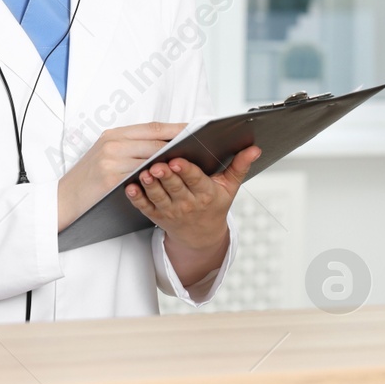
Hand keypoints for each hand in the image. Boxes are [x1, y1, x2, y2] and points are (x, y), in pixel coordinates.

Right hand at [57, 121, 188, 232]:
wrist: (62, 199)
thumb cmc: (88, 180)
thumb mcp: (106, 156)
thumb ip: (130, 148)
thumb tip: (164, 147)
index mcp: (113, 135)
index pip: (152, 128)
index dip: (177, 129)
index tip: (197, 130)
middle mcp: (112, 144)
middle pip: (156, 142)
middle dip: (180, 145)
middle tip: (203, 149)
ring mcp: (110, 161)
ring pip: (152, 159)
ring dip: (172, 162)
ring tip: (193, 165)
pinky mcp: (110, 180)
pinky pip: (142, 178)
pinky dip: (158, 178)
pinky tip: (172, 182)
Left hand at [124, 145, 260, 250]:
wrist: (201, 234)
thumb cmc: (214, 204)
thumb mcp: (230, 187)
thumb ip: (240, 165)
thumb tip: (254, 148)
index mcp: (206, 193)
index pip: (196, 180)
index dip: (186, 171)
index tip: (177, 161)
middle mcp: (188, 203)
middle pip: (174, 188)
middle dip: (166, 177)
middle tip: (157, 164)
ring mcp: (170, 211)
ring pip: (158, 197)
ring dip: (149, 186)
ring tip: (143, 173)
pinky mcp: (156, 215)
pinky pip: (144, 207)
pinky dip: (136, 198)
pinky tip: (129, 187)